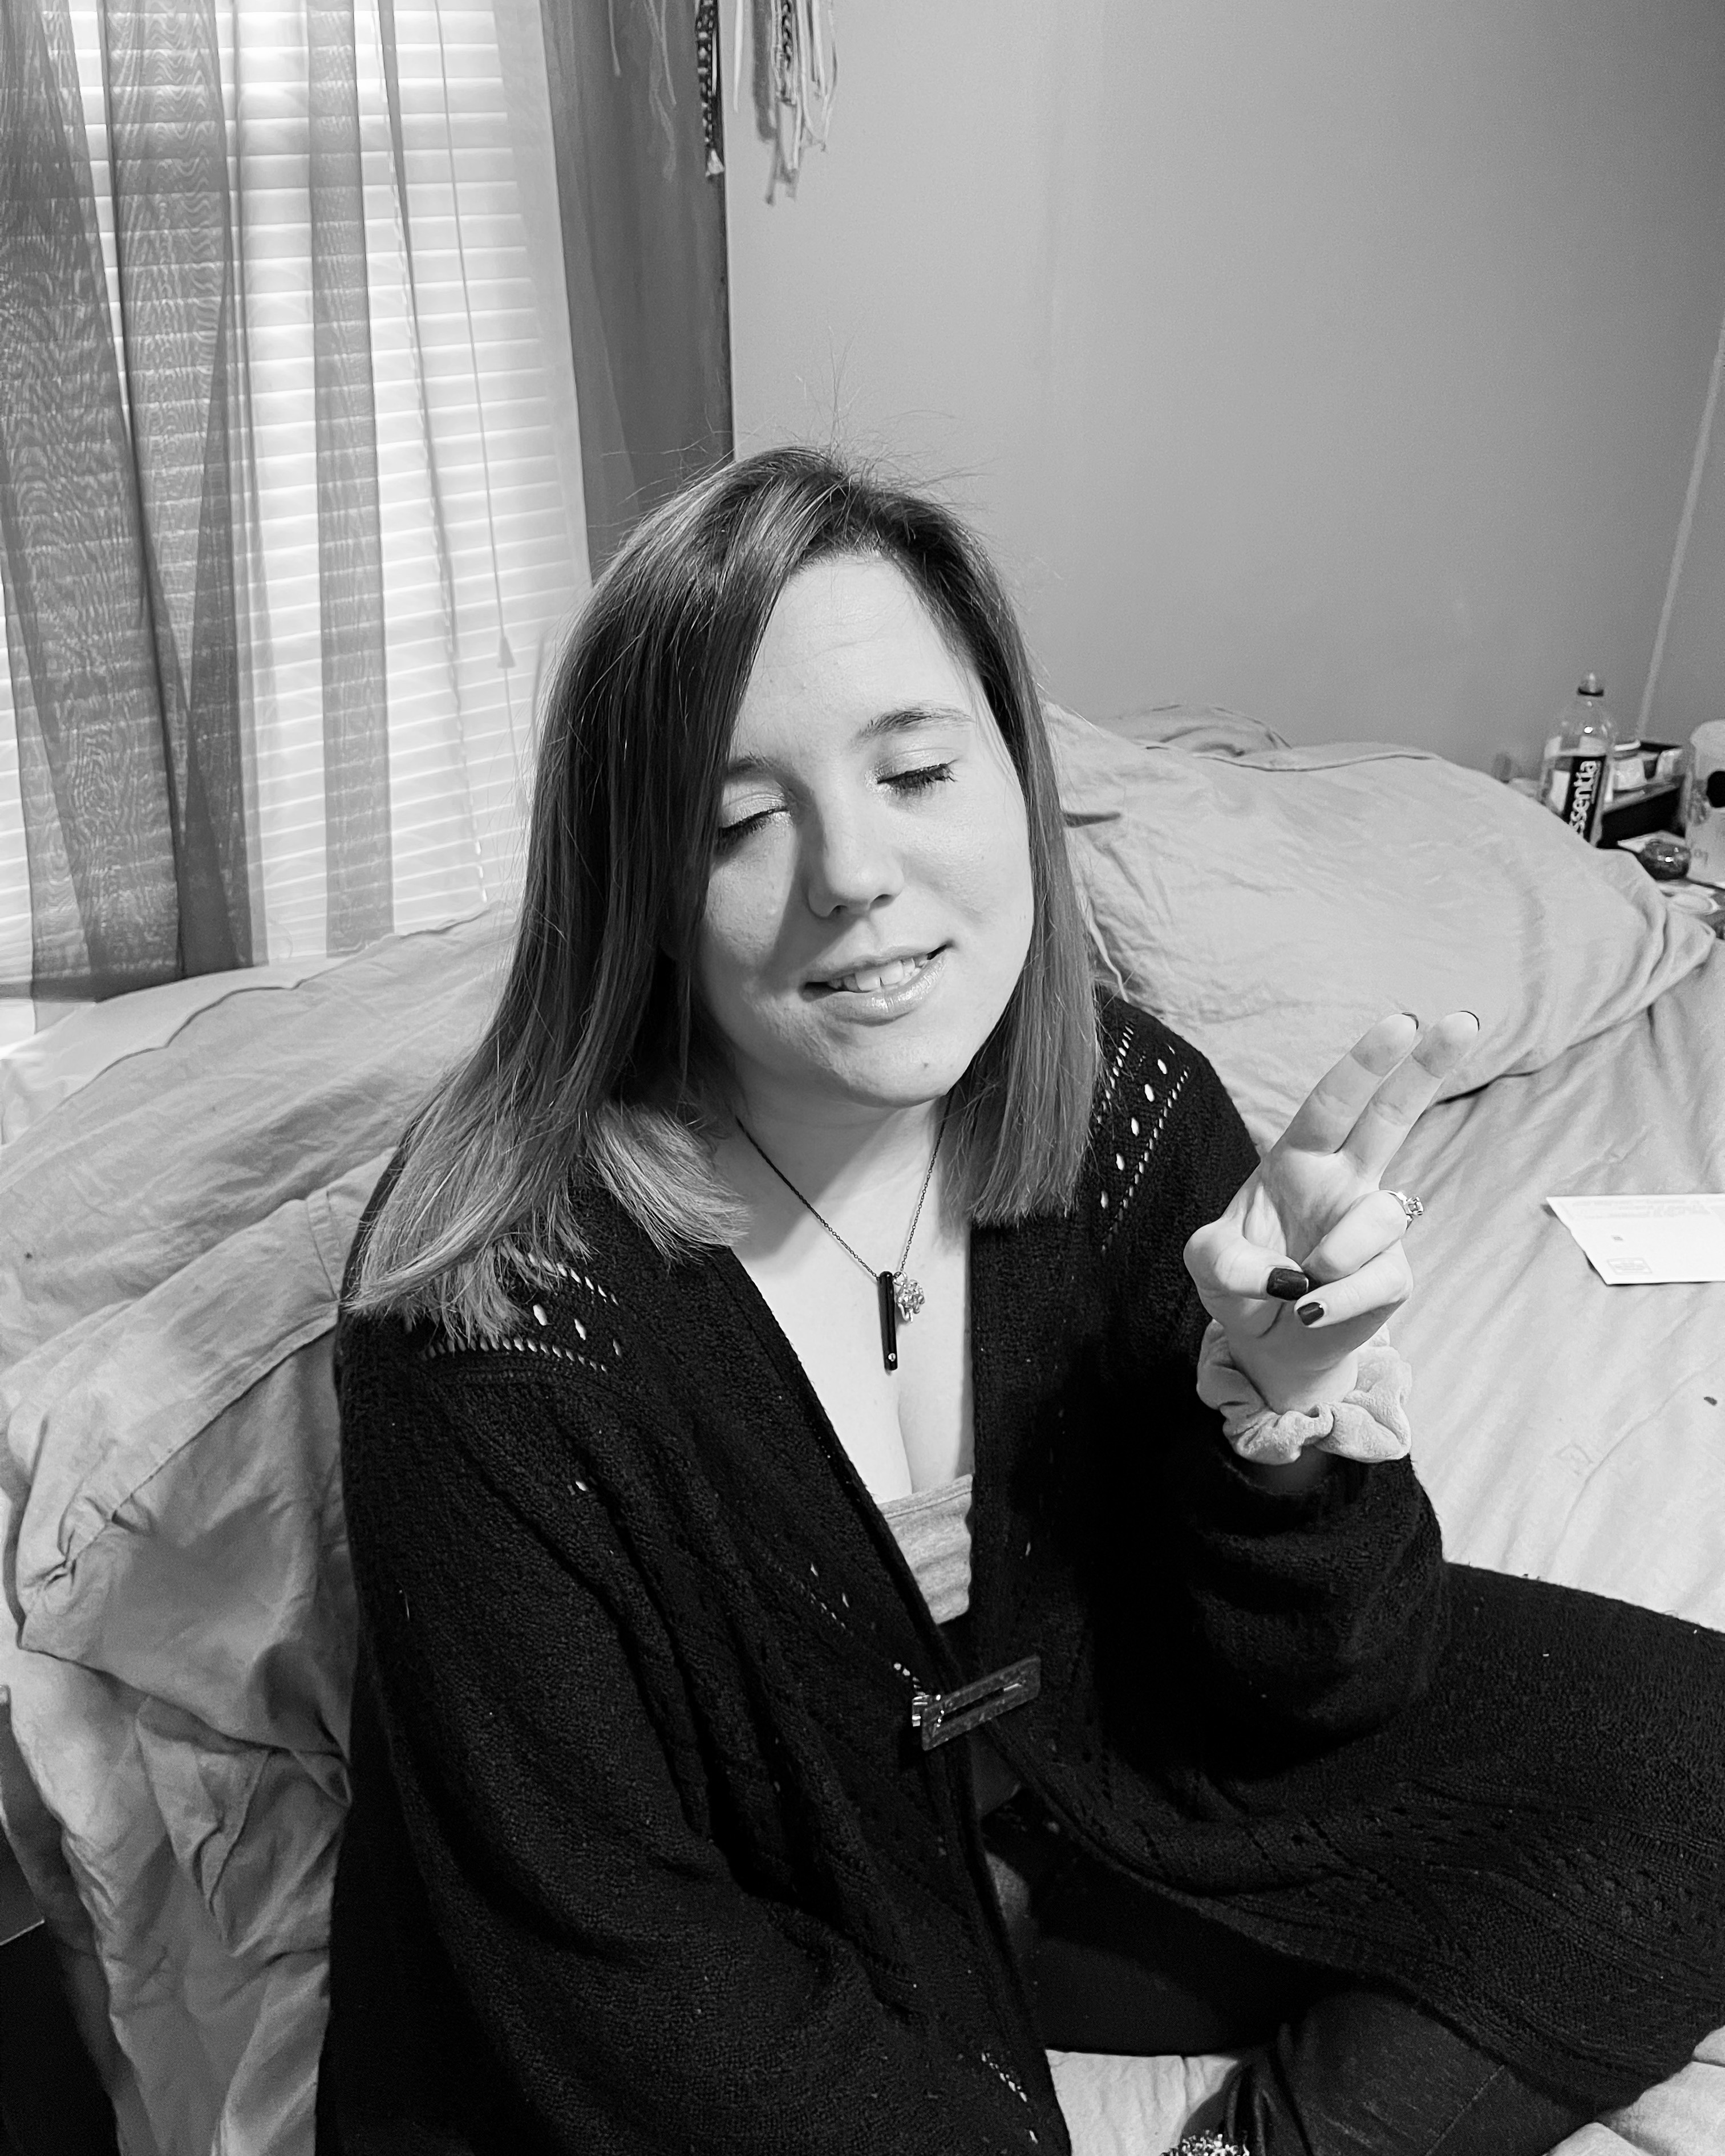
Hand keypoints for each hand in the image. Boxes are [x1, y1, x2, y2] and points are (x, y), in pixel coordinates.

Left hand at [1183, 1010, 1481, 1414]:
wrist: (1266, 1343)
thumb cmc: (1240, 1284)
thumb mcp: (1207, 1264)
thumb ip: (1226, 1261)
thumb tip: (1287, 1276)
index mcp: (1300, 1158)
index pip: (1334, 1102)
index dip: (1365, 1064)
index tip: (1402, 1022)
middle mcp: (1344, 1181)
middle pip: (1393, 1115)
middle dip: (1428, 1067)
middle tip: (1462, 1021)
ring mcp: (1373, 1227)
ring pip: (1381, 1216)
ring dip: (1336, 1254)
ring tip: (1297, 1285)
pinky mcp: (1391, 1275)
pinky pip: (1377, 1278)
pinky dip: (1336, 1300)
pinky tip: (1310, 1311)